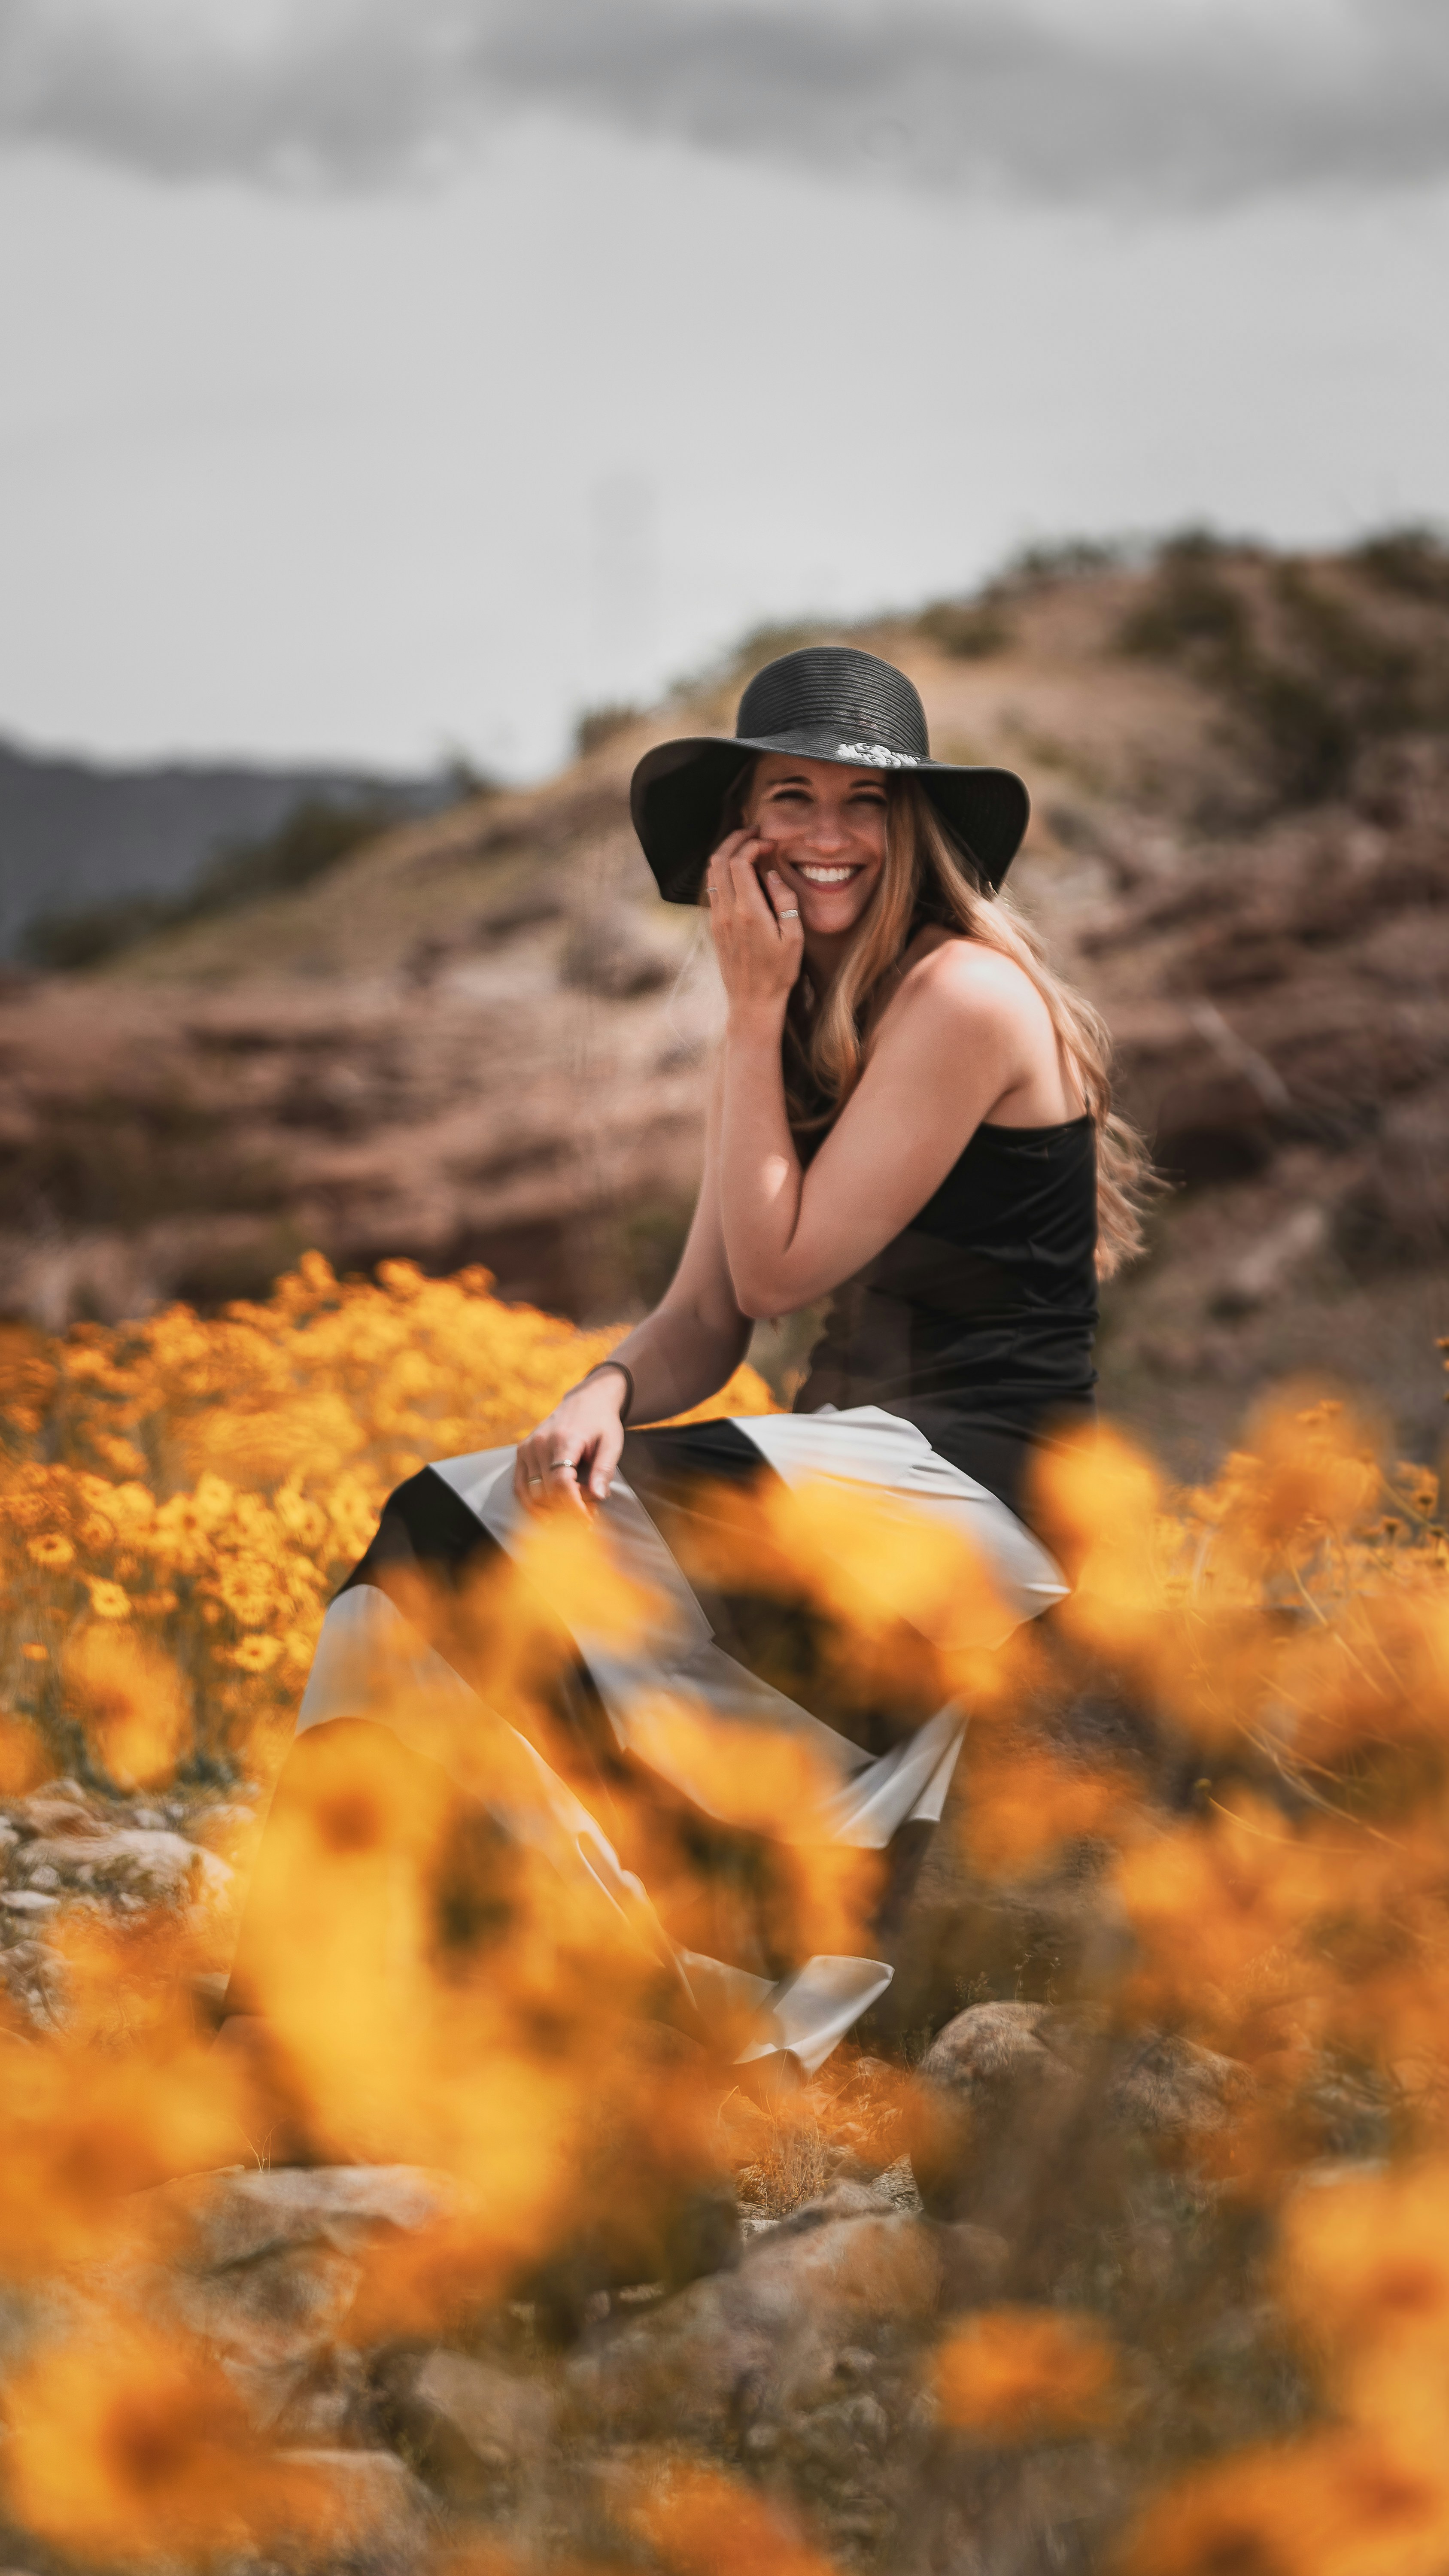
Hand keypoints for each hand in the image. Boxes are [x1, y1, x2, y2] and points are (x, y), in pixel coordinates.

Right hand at [513, 1372, 627, 1516]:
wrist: (585, 1400)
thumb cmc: (601, 1423)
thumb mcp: (612, 1443)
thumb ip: (604, 1469)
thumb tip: (598, 1497)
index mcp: (565, 1439)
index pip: (561, 1482)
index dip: (573, 1506)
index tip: (587, 1521)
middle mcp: (540, 1443)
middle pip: (547, 1491)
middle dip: (567, 1510)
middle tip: (588, 1515)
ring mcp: (528, 1447)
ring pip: (532, 1493)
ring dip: (552, 1510)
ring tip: (574, 1511)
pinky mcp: (522, 1452)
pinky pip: (520, 1486)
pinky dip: (533, 1504)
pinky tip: (548, 1514)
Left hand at [706, 830, 803, 1021]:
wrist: (752, 1001)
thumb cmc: (779, 972)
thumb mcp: (794, 938)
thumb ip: (785, 901)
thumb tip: (772, 874)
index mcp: (748, 912)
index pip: (740, 861)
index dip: (754, 844)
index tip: (770, 844)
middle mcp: (727, 912)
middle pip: (720, 860)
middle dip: (736, 839)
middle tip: (754, 832)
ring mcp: (717, 918)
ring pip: (711, 872)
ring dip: (726, 853)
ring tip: (746, 845)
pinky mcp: (714, 925)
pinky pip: (712, 887)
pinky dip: (722, 870)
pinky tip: (739, 870)